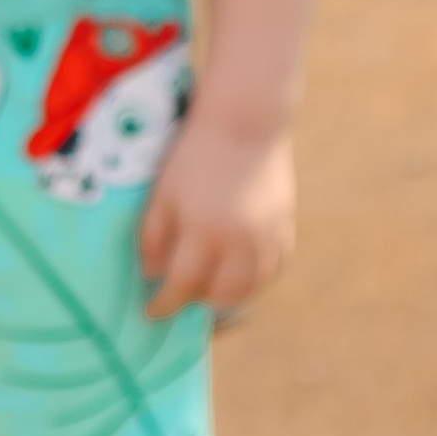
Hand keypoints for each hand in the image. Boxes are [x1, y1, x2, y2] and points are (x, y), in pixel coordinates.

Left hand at [140, 109, 294, 319]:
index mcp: (204, 233)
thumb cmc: (194, 156)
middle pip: (220, 294)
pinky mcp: (286, 226)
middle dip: (196, 299)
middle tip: (180, 292)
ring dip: (228, 294)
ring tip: (208, 287)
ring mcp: (268, 236)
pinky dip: (255, 279)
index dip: (164, 304)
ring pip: (251, 287)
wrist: (244, 123)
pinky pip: (273, 268)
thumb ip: (153, 237)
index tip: (150, 312)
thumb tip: (151, 274)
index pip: (182, 285)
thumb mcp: (162, 195)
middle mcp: (241, 242)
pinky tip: (239, 273)